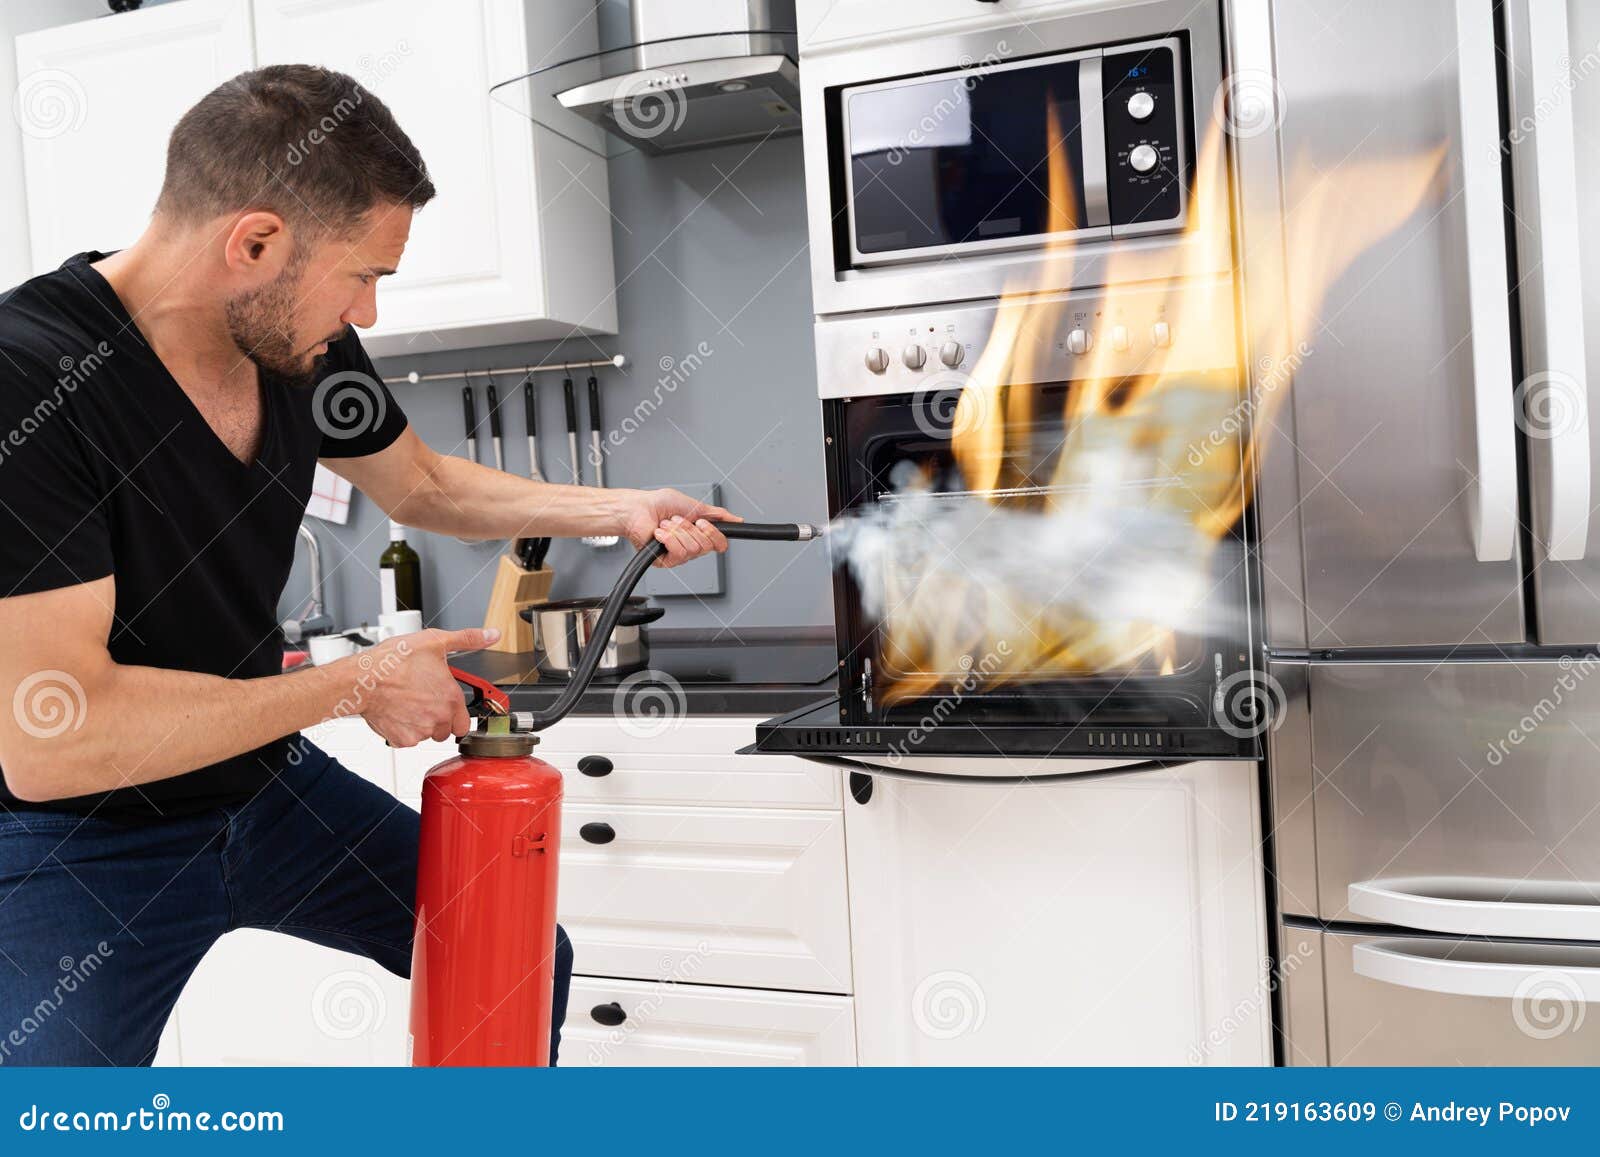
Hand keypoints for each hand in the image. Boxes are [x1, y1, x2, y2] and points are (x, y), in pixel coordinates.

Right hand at [343, 627, 497, 746]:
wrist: (362, 679)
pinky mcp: (401, 739)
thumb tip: (491, 635)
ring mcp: (420, 731)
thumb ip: (467, 640)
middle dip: (438, 718)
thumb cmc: (394, 661)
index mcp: (451, 698)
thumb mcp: (435, 641)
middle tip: (424, 700)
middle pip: (446, 730)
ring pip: (427, 735)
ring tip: (408, 703)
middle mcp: (439, 718)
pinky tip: (396, 711)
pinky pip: (407, 740)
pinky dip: (402, 730)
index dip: (456, 712)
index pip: (465, 722)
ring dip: (421, 723)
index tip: (446, 704)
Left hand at [620, 488, 741, 568]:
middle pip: (706, 547)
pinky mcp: (665, 561)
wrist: (637, 509)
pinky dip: (668, 538)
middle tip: (677, 520)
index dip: (713, 534)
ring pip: (692, 549)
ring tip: (665, 525)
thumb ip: (717, 514)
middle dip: (690, 528)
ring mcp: (678, 555)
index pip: (719, 544)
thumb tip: (736, 519)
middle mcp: (690, 546)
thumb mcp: (694, 505)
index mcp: (698, 534)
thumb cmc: (658, 504)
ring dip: (677, 531)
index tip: (701, 522)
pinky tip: (659, 533)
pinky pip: (678, 554)